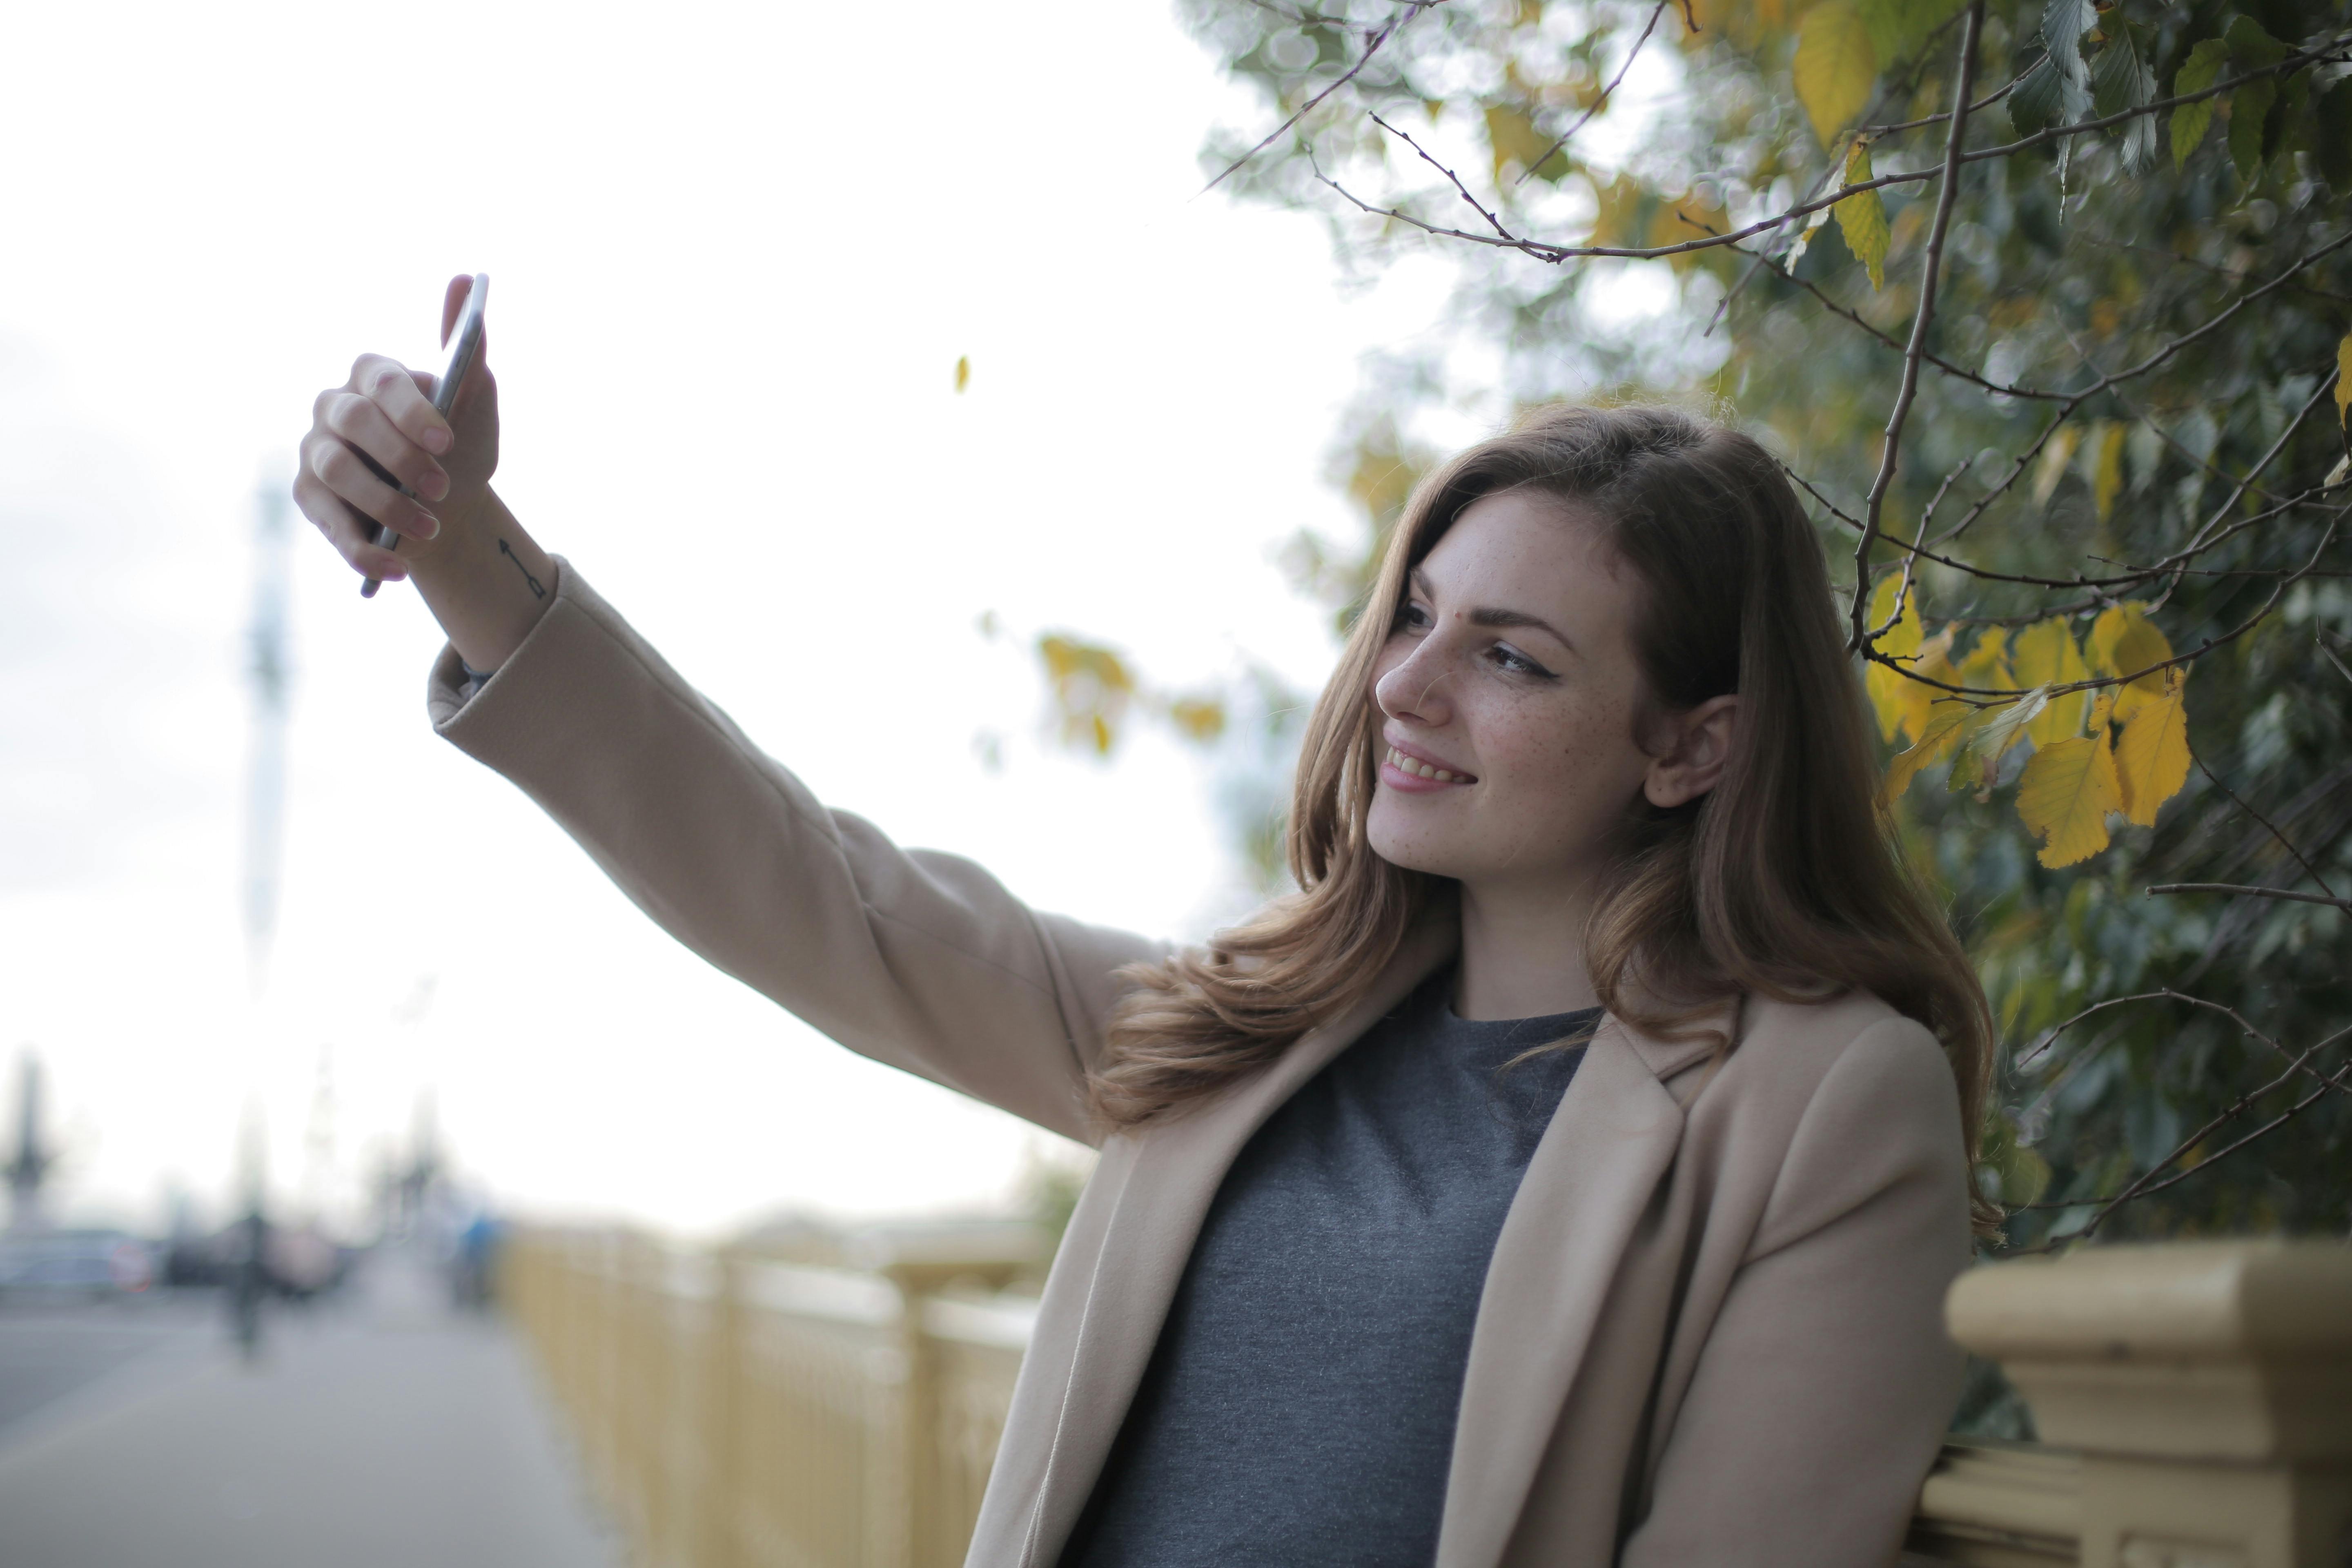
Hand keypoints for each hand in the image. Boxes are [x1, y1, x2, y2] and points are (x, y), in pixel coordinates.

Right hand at [294, 275, 500, 583]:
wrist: (448, 508)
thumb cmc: (458, 448)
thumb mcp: (475, 404)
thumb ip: (470, 348)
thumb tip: (468, 278)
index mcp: (372, 375)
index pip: (382, 382)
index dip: (412, 411)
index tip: (447, 441)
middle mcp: (334, 407)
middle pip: (353, 424)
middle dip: (399, 459)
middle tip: (441, 490)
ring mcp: (316, 452)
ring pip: (335, 473)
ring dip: (385, 506)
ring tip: (430, 530)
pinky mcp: (309, 499)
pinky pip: (329, 525)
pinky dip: (364, 550)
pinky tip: (399, 570)